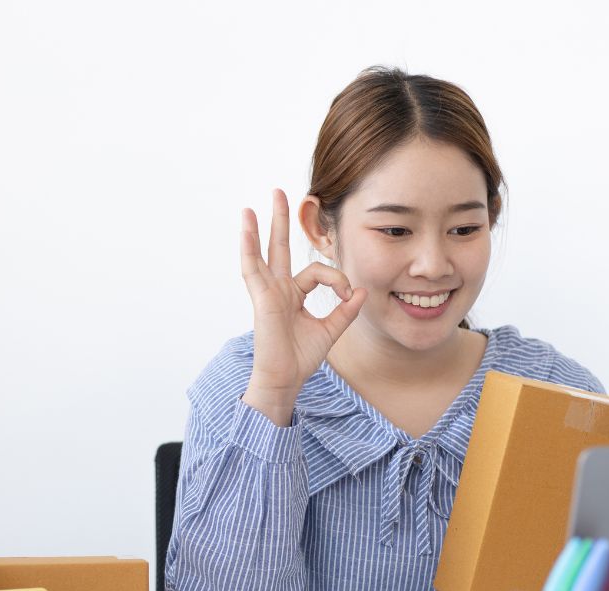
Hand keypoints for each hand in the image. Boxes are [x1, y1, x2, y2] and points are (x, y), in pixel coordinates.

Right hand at [240, 189, 366, 424]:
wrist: (285, 380)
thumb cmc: (301, 359)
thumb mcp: (330, 330)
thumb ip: (345, 311)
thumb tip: (362, 292)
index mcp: (293, 295)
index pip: (317, 272)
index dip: (338, 279)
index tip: (349, 295)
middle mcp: (278, 290)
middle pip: (278, 248)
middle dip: (279, 221)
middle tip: (279, 193)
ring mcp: (268, 293)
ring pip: (262, 255)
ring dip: (258, 229)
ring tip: (253, 206)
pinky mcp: (262, 300)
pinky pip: (253, 270)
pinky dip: (249, 249)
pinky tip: (246, 229)